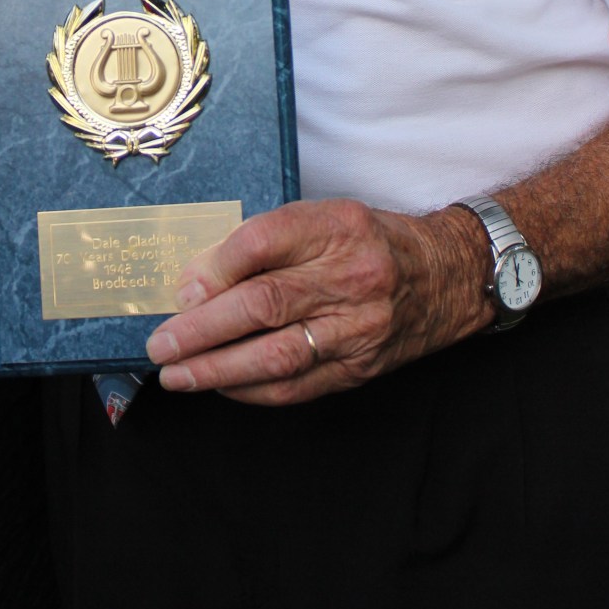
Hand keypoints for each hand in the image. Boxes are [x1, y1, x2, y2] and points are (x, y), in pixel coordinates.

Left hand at [145, 199, 490, 404]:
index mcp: (338, 227)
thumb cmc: (370, 242)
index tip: (180, 290)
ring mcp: (359, 328)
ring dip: (218, 369)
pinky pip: (298, 386)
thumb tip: (197, 279)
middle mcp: (352, 276)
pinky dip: (252, 390)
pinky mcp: (361, 367)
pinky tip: (221, 386)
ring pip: (278, 355)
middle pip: (265, 304)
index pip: (265, 242)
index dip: (215, 268)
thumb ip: (266, 243)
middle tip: (161, 343)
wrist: (447, 276)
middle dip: (203, 329)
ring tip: (177, 374)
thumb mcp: (325, 219)